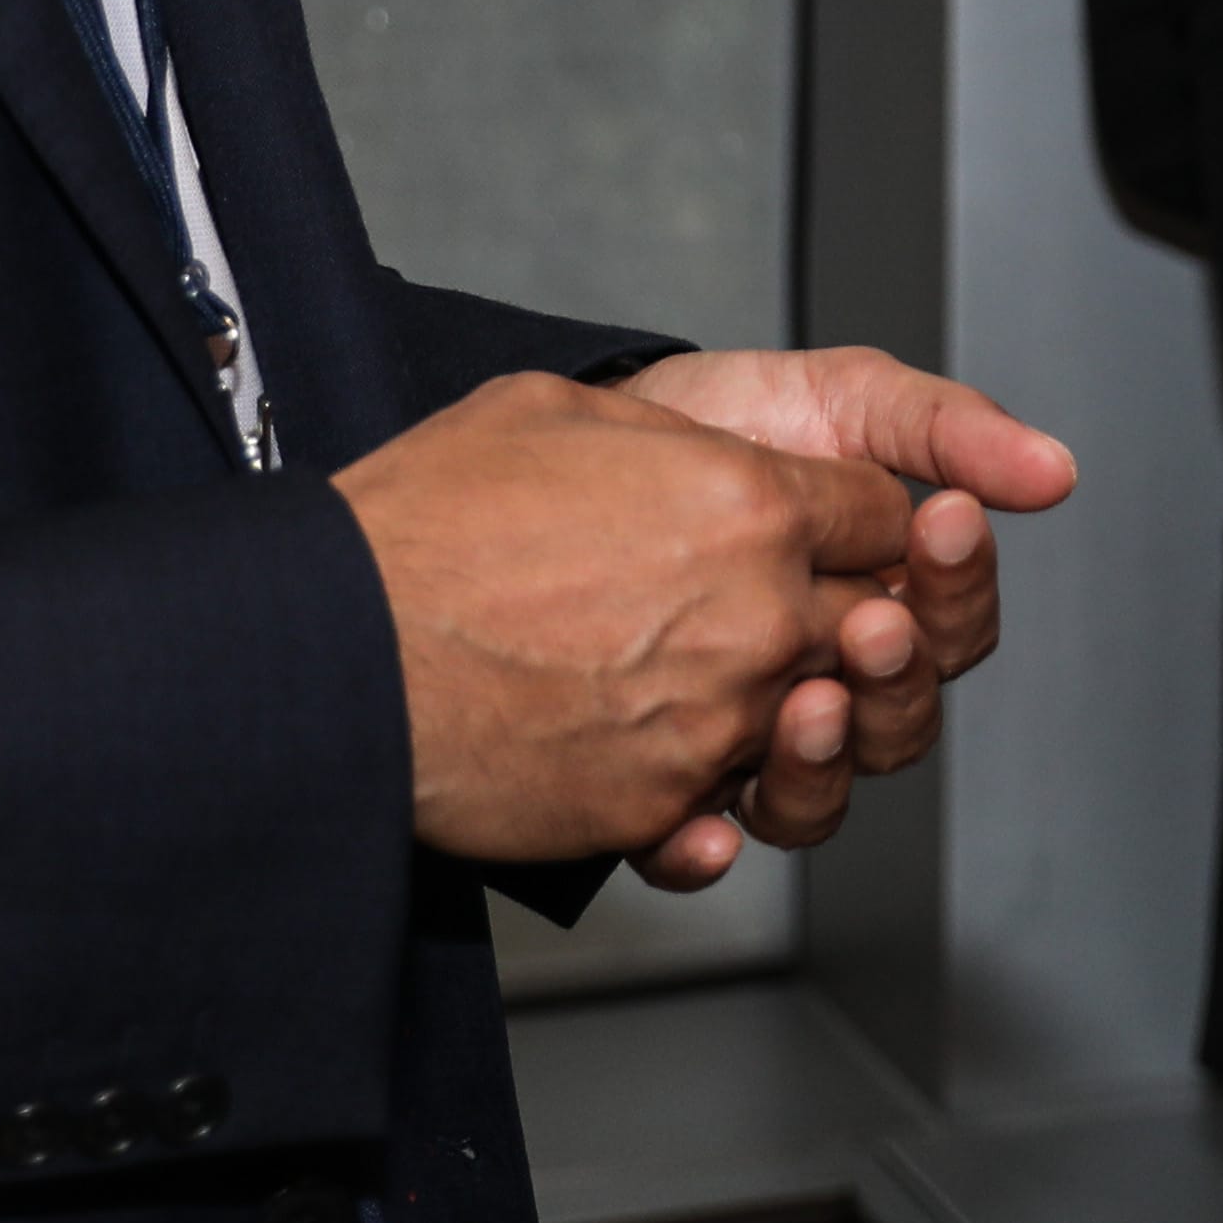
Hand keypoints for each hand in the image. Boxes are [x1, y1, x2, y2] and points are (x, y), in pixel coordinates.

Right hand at [334, 371, 921, 870]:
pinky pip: (725, 812)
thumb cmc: (429, 522)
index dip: (866, 518)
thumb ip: (681, 435)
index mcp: (750, 502)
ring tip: (740, 692)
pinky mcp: (658, 808)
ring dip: (792, 711)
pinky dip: (712, 803)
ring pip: (812, 724)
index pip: (882, 513)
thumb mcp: (563, 410)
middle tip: (804, 611)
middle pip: (871, 621)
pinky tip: (690, 784)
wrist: (341, 650)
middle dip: (851, 611)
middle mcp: (758, 617)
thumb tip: (719, 455)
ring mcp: (716, 723)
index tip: (842, 530)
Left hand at [608, 349, 1077, 874]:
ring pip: (816, 798)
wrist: (598, 443)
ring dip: (822, 763)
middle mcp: (828, 683)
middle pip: (900, 725)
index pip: (956, 627)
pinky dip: (701, 850)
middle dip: (896, 676)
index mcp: (887, 601)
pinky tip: (702, 825)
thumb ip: (950, 431)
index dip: (961, 582)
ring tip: (804, 703)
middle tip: (872, 622)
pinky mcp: (661, 777)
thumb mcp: (845, 398)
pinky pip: (692, 845)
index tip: (947, 521)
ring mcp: (748, 735)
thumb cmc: (725, 425)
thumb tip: (1055, 471)